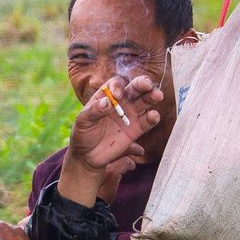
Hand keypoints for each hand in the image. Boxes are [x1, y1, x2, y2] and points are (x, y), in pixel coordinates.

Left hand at [58, 75, 161, 206]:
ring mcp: (130, 115)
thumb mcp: (83, 121)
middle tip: (147, 85)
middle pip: (135, 88)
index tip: (117, 96)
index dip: (118, 87)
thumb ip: (94, 111)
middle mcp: (121, 102)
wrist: (88, 155)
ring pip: (144, 101)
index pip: (116, 84)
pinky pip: (147, 121)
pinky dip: (152, 117)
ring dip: (151, 96)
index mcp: (106, 96)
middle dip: (142, 84)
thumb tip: (107, 102)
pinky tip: (154, 116)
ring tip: (157, 95)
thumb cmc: (83, 134)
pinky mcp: (136, 129)